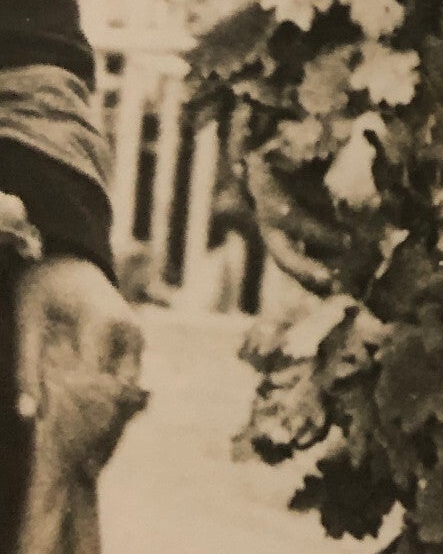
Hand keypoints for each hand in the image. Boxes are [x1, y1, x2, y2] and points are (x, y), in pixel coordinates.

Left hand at [14, 256, 146, 475]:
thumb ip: (27, 368)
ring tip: (89, 459)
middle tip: (82, 469)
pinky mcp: (133, 340)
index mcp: (108, 328)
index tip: (71, 461)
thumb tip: (27, 417)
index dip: (87, 428)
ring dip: (112, 424)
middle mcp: (130, 334)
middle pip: (122, 396)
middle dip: (104, 434)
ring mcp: (135, 337)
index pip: (100, 390)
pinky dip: (115, 406)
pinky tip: (97, 429)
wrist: (66, 254)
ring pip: (129, 391)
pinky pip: (128, 380)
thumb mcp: (25, 324)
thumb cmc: (41, 287)